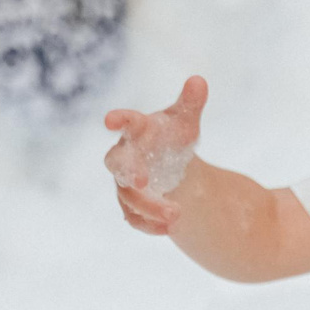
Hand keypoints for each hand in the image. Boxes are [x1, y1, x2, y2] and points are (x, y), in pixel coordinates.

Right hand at [103, 75, 207, 234]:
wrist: (168, 167)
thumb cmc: (171, 138)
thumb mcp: (184, 122)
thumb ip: (190, 102)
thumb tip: (198, 80)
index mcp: (136, 131)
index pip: (126, 122)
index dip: (118, 119)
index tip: (110, 119)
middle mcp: (124, 156)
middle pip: (116, 165)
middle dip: (127, 172)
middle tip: (141, 181)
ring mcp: (124, 183)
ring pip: (128, 197)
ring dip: (149, 206)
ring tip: (176, 214)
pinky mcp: (130, 205)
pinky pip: (133, 218)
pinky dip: (149, 224)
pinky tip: (168, 228)